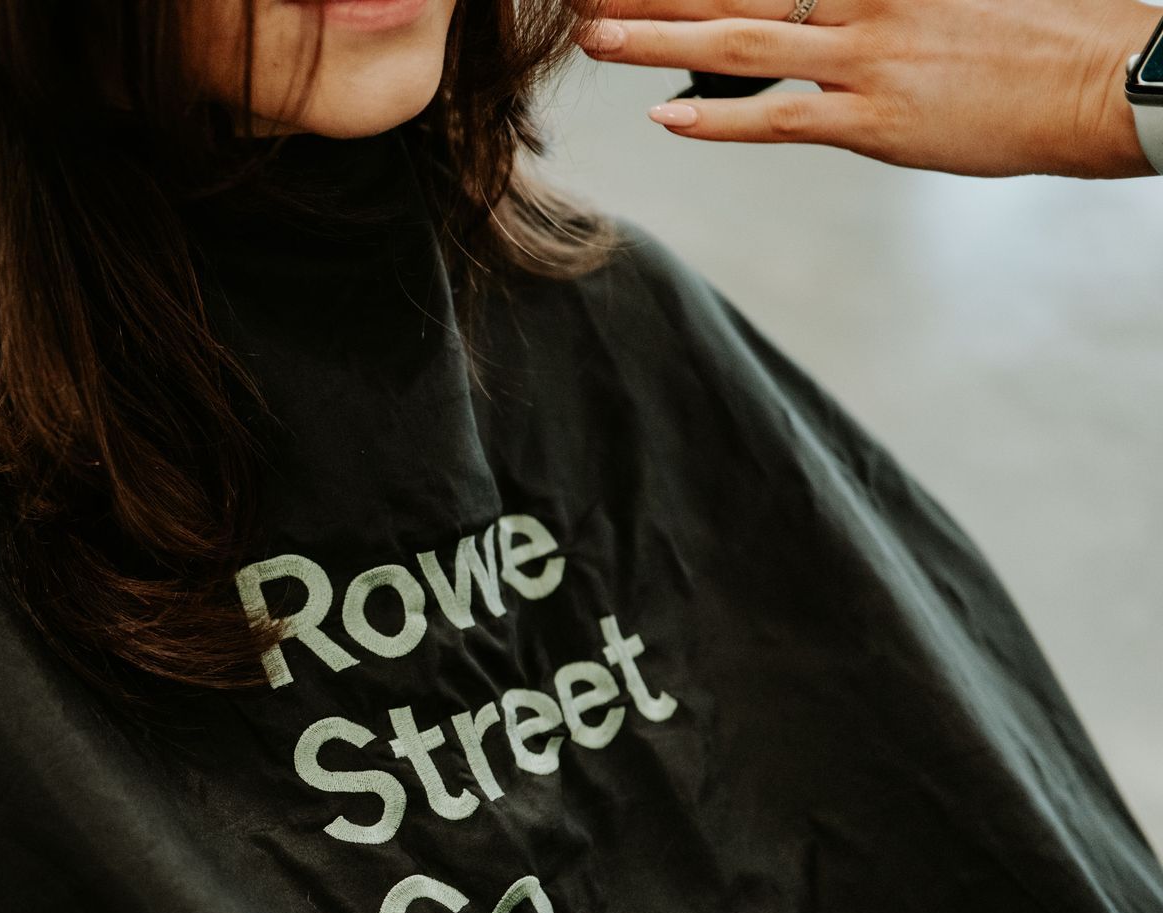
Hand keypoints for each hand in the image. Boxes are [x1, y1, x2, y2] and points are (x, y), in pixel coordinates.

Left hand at [575, 0, 1162, 177]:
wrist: (1104, 78)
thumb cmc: (1031, 32)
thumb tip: (804, 3)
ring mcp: (868, 57)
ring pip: (737, 40)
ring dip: (654, 36)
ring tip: (590, 34)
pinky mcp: (878, 119)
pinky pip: (781, 119)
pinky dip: (718, 119)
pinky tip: (663, 117)